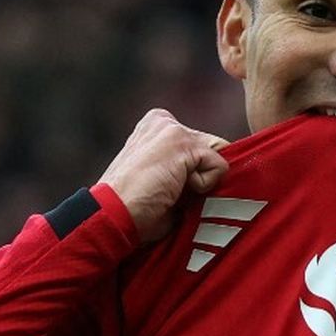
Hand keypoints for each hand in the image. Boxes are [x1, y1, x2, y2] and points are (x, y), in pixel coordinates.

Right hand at [100, 109, 230, 241]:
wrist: (112, 215)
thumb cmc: (135, 208)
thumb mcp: (162, 179)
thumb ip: (187, 168)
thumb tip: (223, 177)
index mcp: (155, 126)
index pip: (201, 145)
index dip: (195, 173)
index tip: (166, 187)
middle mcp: (164, 121)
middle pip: (214, 147)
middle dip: (203, 174)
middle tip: (172, 192)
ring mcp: (173, 129)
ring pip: (218, 156)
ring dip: (202, 182)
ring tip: (171, 191)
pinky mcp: (183, 144)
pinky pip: (219, 167)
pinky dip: (203, 186)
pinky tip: (172, 190)